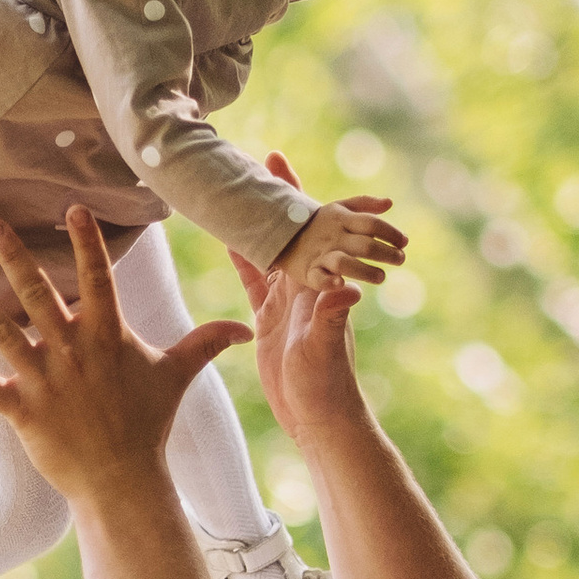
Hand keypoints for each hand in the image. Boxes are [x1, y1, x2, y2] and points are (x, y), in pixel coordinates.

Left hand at [0, 212, 248, 507]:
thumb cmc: (149, 426)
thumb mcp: (177, 378)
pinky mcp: (23, 413)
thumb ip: (204, 344)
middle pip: (39, 294)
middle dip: (14, 257)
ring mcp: (45, 382)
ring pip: (4, 334)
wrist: (125, 483)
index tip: (71, 208)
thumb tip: (245, 329)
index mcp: (108, 336)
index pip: (98, 278)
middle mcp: (73, 352)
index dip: (86, 243)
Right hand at [234, 155, 378, 450]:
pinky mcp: (268, 319)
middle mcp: (304, 286)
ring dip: (258, 222)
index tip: (287, 166)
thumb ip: (333, 319)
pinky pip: (254, 280)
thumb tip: (348, 290)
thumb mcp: (326, 350)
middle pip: (291, 230)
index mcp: (316, 285)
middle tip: (264, 159)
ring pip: (270, 250)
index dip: (301, 197)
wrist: (319, 418)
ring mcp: (286, 301)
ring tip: (239, 191)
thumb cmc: (328, 386)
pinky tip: (230, 241)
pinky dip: (243, 259)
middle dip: (278, 197)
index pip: (311, 231)